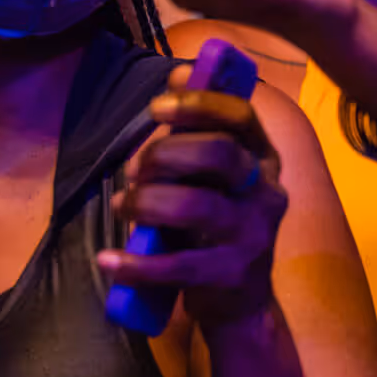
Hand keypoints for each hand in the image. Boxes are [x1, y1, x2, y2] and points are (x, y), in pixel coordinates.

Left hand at [98, 66, 285, 327]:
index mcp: (262, 159)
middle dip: (166, 153)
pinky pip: (180, 266)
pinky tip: (109, 259)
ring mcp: (254, 235)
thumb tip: (180, 75)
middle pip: (220, 154)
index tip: (158, 105)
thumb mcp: (214, 177)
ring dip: (146, 201)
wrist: (240, 302)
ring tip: (122, 205)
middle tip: (135, 168)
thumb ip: (199, 132)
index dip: (200, 104)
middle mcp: (266, 191)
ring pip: (197, 206)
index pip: (241, 117)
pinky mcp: (233, 274)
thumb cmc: (216, 226)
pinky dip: (137, 263)